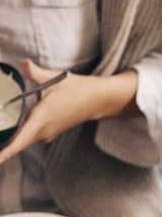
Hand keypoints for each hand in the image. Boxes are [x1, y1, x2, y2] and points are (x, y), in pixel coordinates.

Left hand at [0, 59, 137, 165]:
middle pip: (18, 143)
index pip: (21, 140)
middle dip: (3, 150)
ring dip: (10, 143)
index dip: (7, 152)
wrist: (97, 100)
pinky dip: (18, 138)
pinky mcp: (49, 131)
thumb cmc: (77, 89)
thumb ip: (35, 72)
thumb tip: (24, 64)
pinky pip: (29, 137)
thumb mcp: (55, 79)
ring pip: (23, 140)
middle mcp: (44, 130)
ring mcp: (47, 132)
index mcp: (42, 119)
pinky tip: (9, 134)